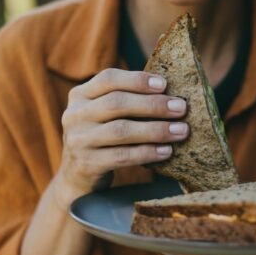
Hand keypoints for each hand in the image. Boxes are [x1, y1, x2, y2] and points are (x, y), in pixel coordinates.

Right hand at [57, 68, 187, 195]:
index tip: (164, 84)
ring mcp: (78, 140)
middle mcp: (74, 115)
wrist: (78, 175)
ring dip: (156, 130)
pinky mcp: (86, 164)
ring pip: (121, 131)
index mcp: (80, 95)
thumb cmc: (103, 137)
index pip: (108, 79)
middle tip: (181, 108)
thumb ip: (127, 101)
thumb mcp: (105, 114)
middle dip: (153, 105)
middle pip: (117, 103)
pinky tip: (166, 151)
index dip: (137, 80)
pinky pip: (122, 156)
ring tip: (181, 130)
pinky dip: (147, 152)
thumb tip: (171, 94)